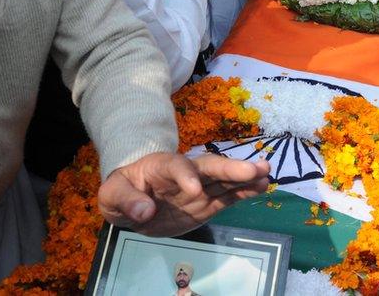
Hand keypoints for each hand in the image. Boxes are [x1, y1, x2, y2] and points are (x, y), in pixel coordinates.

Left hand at [98, 152, 270, 236]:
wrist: (133, 200)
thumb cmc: (123, 190)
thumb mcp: (112, 195)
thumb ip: (127, 201)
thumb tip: (145, 212)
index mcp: (162, 166)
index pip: (176, 167)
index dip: (185, 176)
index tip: (195, 190)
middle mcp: (186, 174)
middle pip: (210, 168)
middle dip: (232, 168)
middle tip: (256, 168)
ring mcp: (200, 188)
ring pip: (225, 180)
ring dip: (245, 178)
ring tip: (266, 175)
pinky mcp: (207, 203)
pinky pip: (228, 197)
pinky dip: (244, 192)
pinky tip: (261, 187)